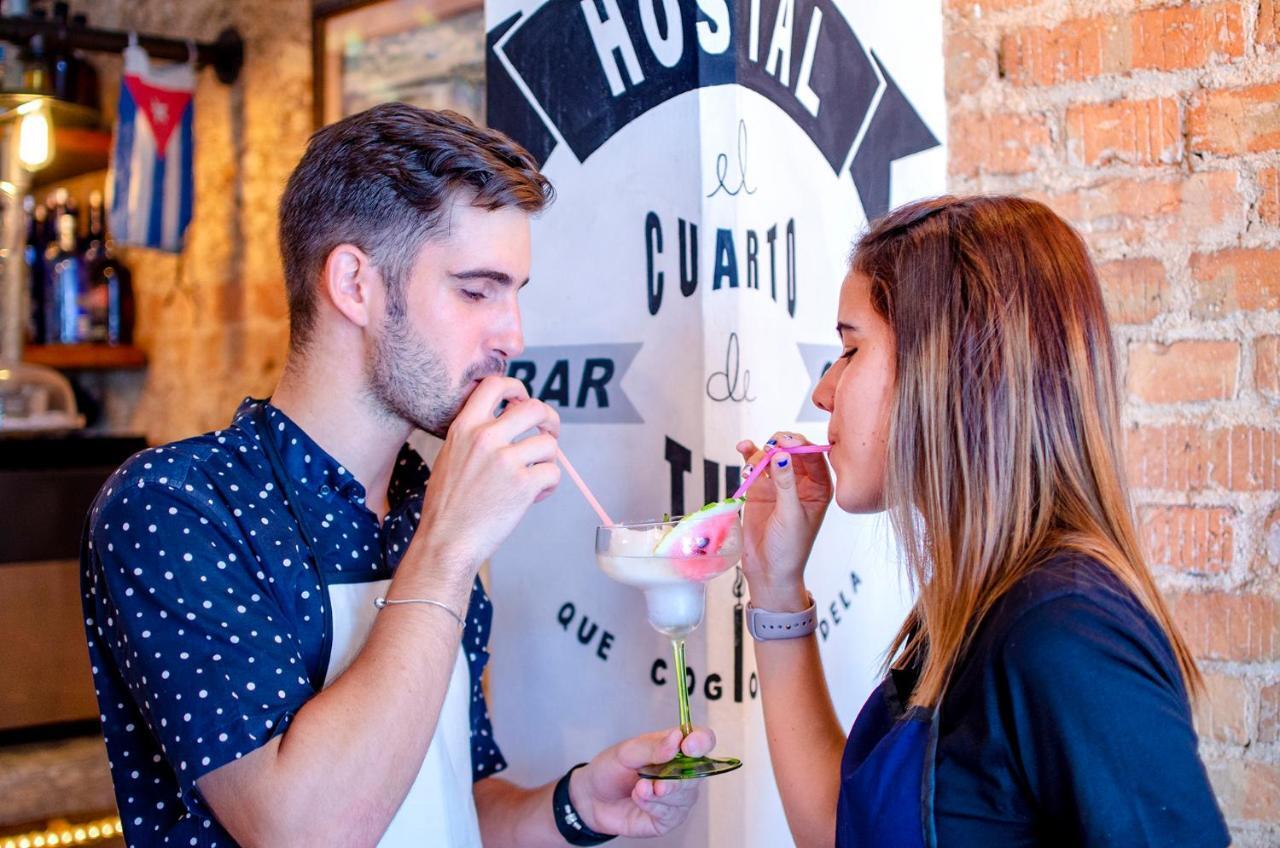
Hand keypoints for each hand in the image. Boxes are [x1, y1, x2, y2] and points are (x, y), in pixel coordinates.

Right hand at [414, 376, 560, 573]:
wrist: (446, 542)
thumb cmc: (448, 507)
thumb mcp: (451, 457)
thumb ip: (476, 437)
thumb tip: (509, 425)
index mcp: (465, 428)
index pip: (495, 385)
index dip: (517, 388)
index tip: (523, 399)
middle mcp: (486, 438)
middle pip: (534, 408)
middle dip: (549, 420)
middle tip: (548, 433)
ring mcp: (505, 460)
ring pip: (549, 444)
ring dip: (548, 460)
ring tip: (535, 477)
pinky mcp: (523, 485)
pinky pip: (553, 473)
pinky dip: (549, 485)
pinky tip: (534, 496)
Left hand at [569, 727, 714, 838]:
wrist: (592, 798)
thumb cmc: (611, 769)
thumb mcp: (626, 751)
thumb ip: (652, 746)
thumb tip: (677, 738)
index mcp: (675, 748)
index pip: (702, 740)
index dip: (701, 742)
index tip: (689, 746)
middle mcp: (682, 772)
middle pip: (698, 772)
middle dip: (678, 777)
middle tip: (659, 780)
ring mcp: (677, 797)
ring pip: (685, 795)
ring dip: (661, 792)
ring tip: (640, 787)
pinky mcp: (668, 818)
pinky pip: (670, 813)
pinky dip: (652, 805)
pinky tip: (639, 797)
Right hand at [736, 431, 831, 608]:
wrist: (768, 570)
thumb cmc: (789, 549)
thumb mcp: (791, 515)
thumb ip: (786, 483)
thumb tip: (781, 455)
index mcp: (819, 488)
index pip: (813, 456)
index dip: (800, 445)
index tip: (786, 441)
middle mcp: (800, 482)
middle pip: (792, 450)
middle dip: (780, 444)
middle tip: (770, 445)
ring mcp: (779, 483)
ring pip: (772, 454)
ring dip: (761, 451)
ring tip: (753, 463)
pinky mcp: (759, 488)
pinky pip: (754, 464)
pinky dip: (748, 455)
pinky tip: (743, 448)